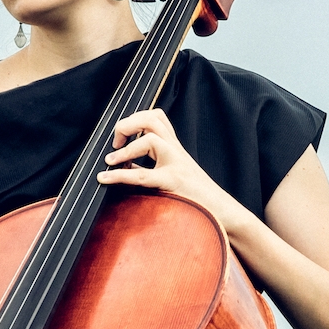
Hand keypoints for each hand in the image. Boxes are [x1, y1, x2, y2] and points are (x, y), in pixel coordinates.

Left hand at [98, 109, 246, 230]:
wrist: (222, 211)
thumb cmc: (198, 196)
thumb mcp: (176, 174)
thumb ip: (154, 166)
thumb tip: (124, 167)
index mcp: (175, 148)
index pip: (156, 117)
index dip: (134, 120)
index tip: (120, 139)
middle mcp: (176, 151)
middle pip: (152, 118)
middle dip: (127, 125)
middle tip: (115, 143)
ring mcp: (176, 164)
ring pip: (150, 139)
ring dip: (125, 147)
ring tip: (111, 160)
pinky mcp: (172, 182)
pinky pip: (142, 175)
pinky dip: (119, 175)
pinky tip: (105, 178)